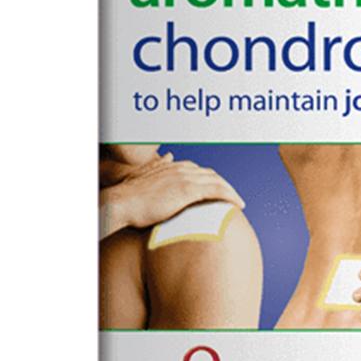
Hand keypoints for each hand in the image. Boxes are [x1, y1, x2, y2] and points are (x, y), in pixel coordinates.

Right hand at [99, 156, 244, 238]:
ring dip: (231, 192)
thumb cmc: (130, 196)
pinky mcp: (188, 191)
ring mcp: (186, 178)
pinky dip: (230, 196)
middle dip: (225, 185)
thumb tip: (169, 155)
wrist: (121, 203)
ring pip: (218, 183)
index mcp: (175, 166)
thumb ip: (159, 165)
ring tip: (239, 203)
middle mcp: (183, 169)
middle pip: (213, 176)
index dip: (213, 180)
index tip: (220, 190)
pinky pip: (217, 192)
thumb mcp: (146, 175)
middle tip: (234, 197)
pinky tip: (237, 204)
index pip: (202, 171)